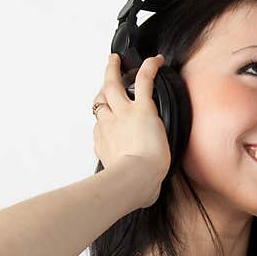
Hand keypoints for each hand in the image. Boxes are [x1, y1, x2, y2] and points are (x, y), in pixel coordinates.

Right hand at [93, 53, 170, 207]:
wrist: (135, 178)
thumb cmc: (133, 187)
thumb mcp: (132, 187)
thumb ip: (139, 187)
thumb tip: (147, 195)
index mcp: (104, 144)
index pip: (102, 127)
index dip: (106, 121)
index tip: (113, 121)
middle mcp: (109, 125)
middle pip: (100, 101)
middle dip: (101, 88)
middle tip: (106, 76)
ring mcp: (123, 115)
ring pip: (112, 85)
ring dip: (113, 71)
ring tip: (115, 60)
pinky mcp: (142, 108)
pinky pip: (143, 81)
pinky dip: (149, 68)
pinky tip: (156, 60)